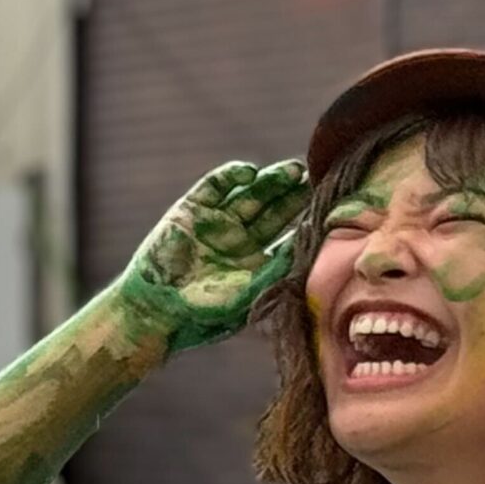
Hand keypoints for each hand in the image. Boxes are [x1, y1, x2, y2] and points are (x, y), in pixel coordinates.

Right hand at [113, 160, 309, 354]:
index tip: (328, 204)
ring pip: (249, 193)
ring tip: (293, 170)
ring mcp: (214, 223)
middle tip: (315, 179)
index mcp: (255, 261)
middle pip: (273, 208)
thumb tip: (309, 245)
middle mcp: (237, 239)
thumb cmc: (205, 312)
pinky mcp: (190, 210)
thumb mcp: (252, 292)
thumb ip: (280, 268)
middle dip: (293, 194)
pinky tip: (250, 172)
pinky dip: (232, 175)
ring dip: (271, 180)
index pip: (287, 231)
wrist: (156, 310)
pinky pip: (215, 185)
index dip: (306, 216)